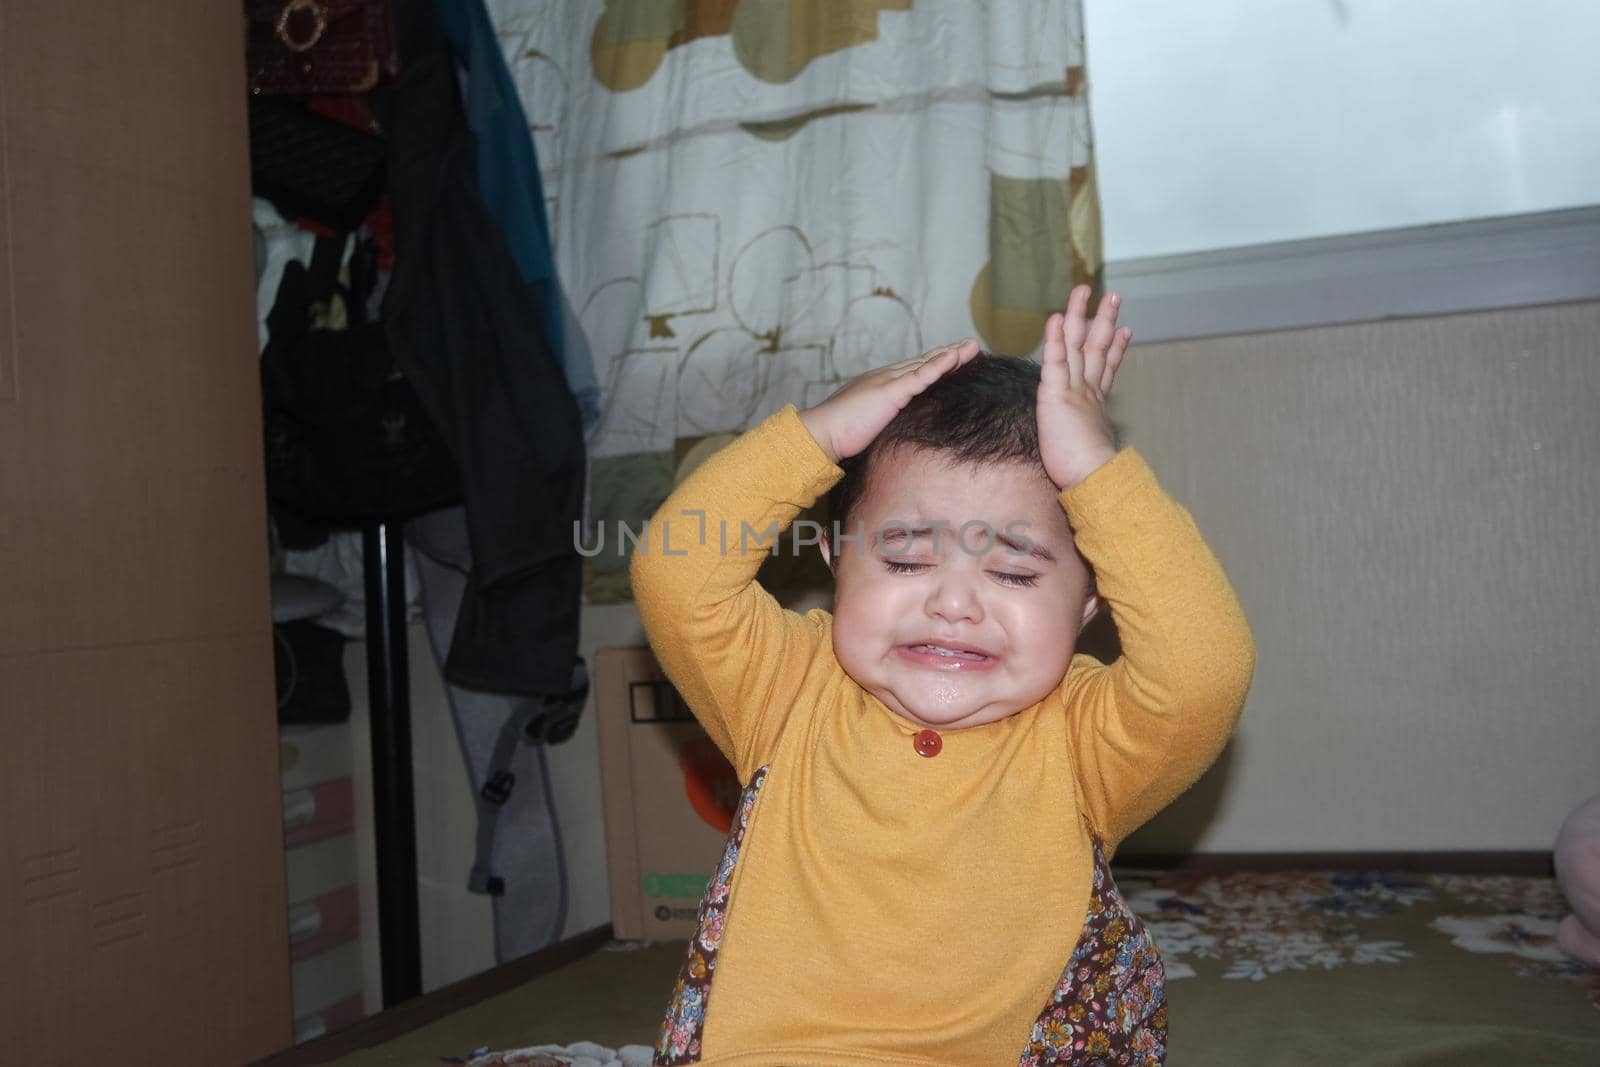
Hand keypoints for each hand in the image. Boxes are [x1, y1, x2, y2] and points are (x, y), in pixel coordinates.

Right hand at [798, 339, 982, 463]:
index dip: (936, 364)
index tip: (956, 359)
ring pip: (927, 364)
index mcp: (883, 385)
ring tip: (972, 346)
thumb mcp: (871, 424)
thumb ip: (885, 420)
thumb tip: (898, 429)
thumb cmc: (841, 434)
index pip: (915, 371)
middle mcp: (888, 377)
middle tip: (972, 346)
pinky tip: (954, 357)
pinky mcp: (890, 391)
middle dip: (949, 354)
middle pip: (925, 362)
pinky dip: (938, 365)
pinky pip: (920, 376)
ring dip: (951, 354)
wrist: (823, 433)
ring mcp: (889, 382)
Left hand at [1037, 284, 1130, 489]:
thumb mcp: (1090, 448)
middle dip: (1105, 320)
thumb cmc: (1088, 472)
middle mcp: (1088, 391)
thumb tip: (1097, 445)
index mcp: (1095, 404)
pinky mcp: (1056, 393)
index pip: (1106, 369)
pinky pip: (1055, 359)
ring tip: (1084, 291)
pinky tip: (1056, 317)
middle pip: (1097, 346)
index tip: (1125, 331)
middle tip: (1113, 297)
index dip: (1116, 348)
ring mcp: (1074, 389)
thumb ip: (1091, 437)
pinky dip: (1056, 337)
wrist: (1093, 476)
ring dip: (1080, 315)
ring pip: (1078, 344)